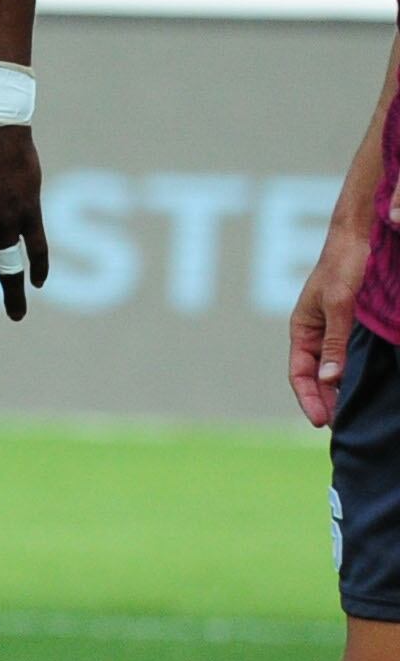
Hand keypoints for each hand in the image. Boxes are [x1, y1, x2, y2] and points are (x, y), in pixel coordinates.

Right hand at [296, 213, 376, 427]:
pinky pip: (345, 355)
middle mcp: (313, 331)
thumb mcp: (339, 306)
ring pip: (330, 367)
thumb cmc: (344, 266)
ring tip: (349, 411)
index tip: (323, 422)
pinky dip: (349, 373)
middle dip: (323, 400)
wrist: (358, 235)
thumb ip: (334, 343)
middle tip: (339, 425)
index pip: (300, 373)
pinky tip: (360, 384)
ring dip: (336, 389)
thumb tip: (329, 380)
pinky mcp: (347, 323)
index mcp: (301, 328)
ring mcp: (331, 327)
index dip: (309, 398)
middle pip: (313, 374)